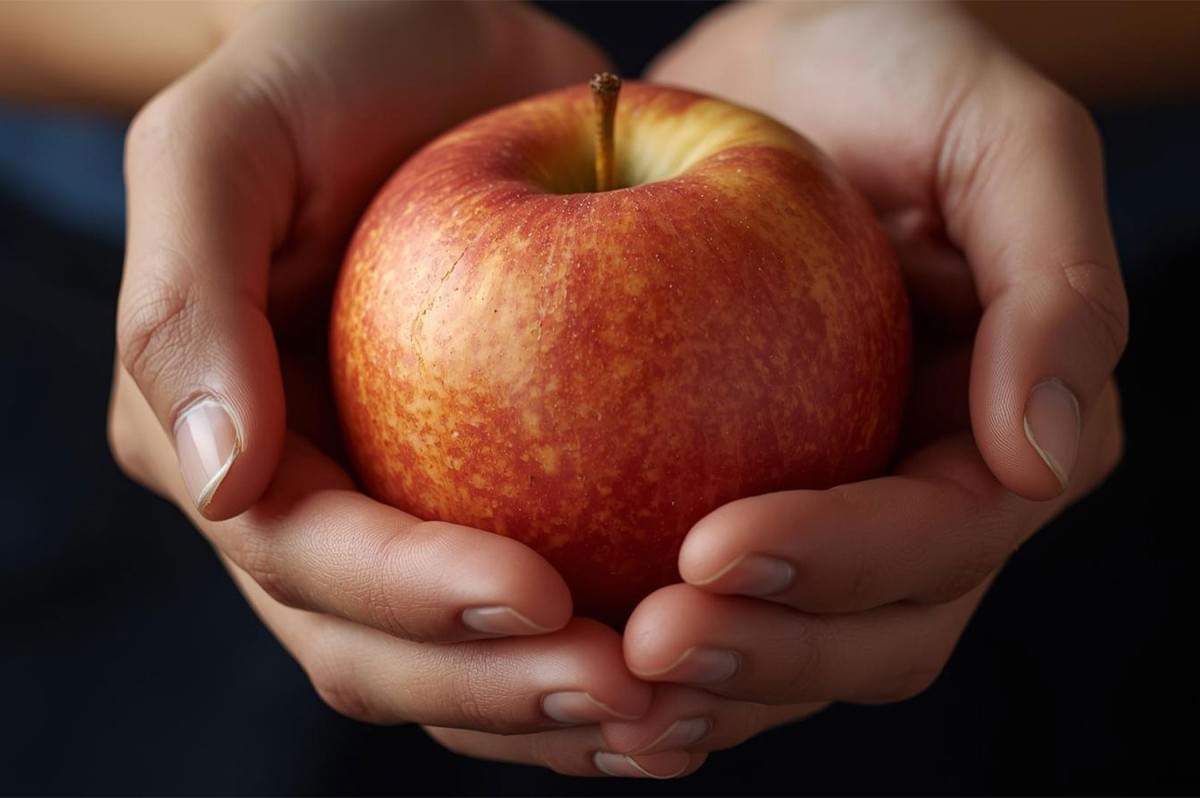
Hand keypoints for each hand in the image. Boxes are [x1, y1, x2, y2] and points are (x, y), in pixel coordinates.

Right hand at [107, 2, 678, 776]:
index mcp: (236, 444)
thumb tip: (218, 480)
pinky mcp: (507, 492)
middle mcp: (319, 502)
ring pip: (471, 663)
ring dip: (562, 713)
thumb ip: (188, 301)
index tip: (541, 597)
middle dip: (499, 691)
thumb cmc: (318, 69)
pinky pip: (554, 602)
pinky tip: (702, 670)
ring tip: (673, 721)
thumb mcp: (225, 142)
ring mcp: (415, 508)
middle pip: (387, 651)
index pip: (309, 560)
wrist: (421, 42)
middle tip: (628, 700)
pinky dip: (613, 649)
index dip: (416, 597)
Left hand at [597, 1, 1126, 759]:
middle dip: (765, 655)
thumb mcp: (996, 132)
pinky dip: (641, 645)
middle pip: (870, 634)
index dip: (838, 563)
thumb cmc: (889, 74)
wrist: (774, 70)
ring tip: (600, 683)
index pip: (940, 539)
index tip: (712, 548)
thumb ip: (1055, 281)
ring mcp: (829, 515)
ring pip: (785, 648)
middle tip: (645, 646)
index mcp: (1000, 434)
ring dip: (700, 685)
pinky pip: (704, 604)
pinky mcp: (735, 502)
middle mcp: (921, 499)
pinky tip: (565, 650)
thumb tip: (1046, 457)